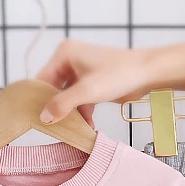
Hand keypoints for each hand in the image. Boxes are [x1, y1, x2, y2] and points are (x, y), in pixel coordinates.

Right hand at [36, 39, 152, 125]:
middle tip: (54, 128)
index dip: (40, 99)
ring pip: (68, 98)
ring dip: (71, 115)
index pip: (42, 79)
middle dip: (57, 109)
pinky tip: (87, 127)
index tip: (37, 119)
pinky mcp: (92, 85)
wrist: (147, 74)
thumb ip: (63, 104)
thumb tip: (43, 117)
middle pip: (54, 90)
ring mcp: (82, 73)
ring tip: (72, 130)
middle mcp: (70, 61)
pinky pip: (80, 101)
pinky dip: (82, 114)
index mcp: (64, 54)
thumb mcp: (87, 91)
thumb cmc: (118, 74)